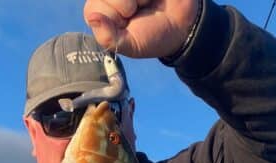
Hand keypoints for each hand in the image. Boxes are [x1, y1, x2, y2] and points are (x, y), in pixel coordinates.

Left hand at [84, 0, 198, 58]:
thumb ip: (108, 37)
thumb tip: (92, 18)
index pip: (93, 8)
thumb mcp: (130, 45)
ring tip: (145, 3)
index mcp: (100, 11)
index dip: (113, 17)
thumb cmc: (152, 36)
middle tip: (137, 12)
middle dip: (125, 5)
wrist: (183, 23)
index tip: (127, 24)